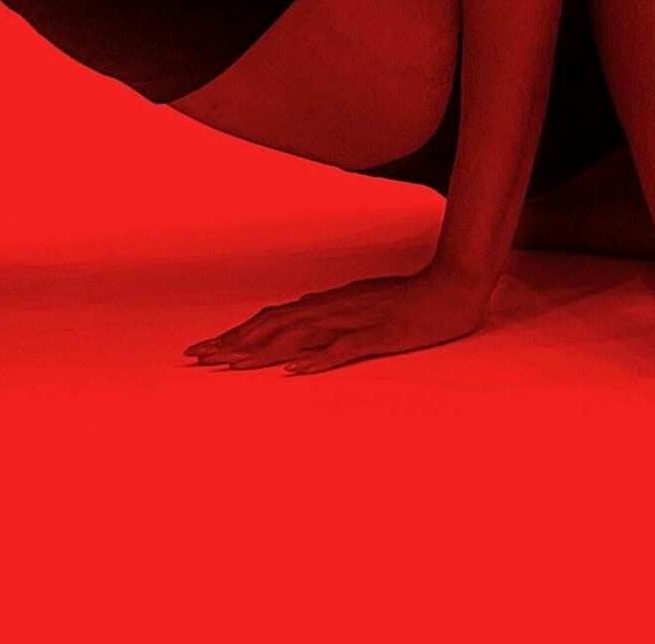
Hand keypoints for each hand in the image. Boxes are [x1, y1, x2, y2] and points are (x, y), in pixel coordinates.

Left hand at [183, 265, 489, 374]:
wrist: (456, 285)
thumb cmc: (411, 300)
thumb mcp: (363, 307)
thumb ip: (332, 319)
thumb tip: (298, 336)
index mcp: (329, 303)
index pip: (273, 318)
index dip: (238, 333)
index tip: (206, 348)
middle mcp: (334, 307)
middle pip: (275, 325)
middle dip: (235, 342)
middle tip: (198, 357)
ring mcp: (357, 319)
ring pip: (301, 335)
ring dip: (263, 350)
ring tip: (230, 364)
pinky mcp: (382, 334)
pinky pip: (346, 348)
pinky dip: (319, 359)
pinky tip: (297, 370)